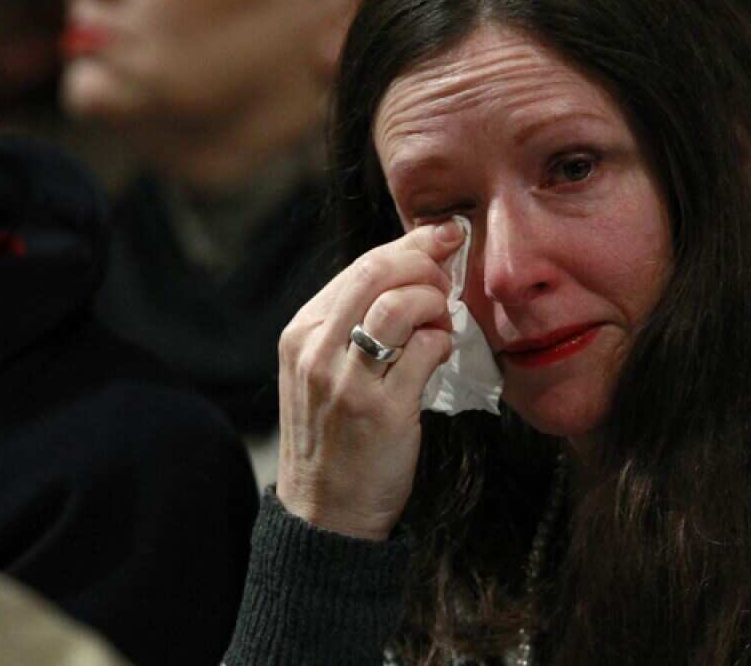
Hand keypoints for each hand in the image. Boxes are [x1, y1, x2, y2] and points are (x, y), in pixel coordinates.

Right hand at [276, 219, 465, 539]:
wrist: (326, 514)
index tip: (444, 238)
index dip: (411, 245)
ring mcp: (346, 380)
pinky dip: (443, 342)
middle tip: (449, 279)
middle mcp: (316, 350)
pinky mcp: (381, 409)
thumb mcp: (325, 370)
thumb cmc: (336, 437)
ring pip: (400, 304)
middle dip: (426, 263)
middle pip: (379, 271)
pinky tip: (442, 353)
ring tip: (443, 322)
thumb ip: (356, 321)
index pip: (361, 265)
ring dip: (436, 303)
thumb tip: (413, 268)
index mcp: (301, 333)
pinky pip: (424, 349)